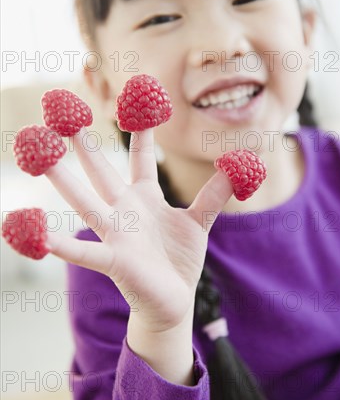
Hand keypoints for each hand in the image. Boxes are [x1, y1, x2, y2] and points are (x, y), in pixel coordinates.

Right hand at [45, 127, 233, 333]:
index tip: (138, 98)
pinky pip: (85, 253)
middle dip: (83, 143)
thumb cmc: (179, 260)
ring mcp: (116, 235)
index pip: (141, 156)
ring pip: (86, 202)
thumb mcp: (199, 220)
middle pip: (101, 171)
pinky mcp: (115, 262)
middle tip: (61, 112)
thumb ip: (215, 193)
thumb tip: (241, 164)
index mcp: (145, 197)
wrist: (172, 301)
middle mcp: (124, 211)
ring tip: (39, 156)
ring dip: (62, 180)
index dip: (140, 128)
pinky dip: (62, 246)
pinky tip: (37, 238)